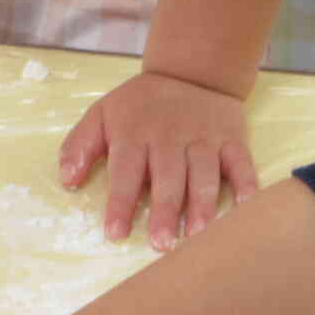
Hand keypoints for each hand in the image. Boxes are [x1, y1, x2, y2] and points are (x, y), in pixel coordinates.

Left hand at [59, 70, 257, 250]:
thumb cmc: (141, 104)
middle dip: (165, 211)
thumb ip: (80, 145)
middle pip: (168, 176)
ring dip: (202, 205)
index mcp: (134, 131)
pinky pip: (241, 163)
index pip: (126, 170)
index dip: (120, 202)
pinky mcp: (232, 139)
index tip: (115, 232)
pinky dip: (246, 185)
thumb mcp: (102, 113)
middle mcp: (170, 136)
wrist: (192, 70)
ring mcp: (204, 137)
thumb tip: (67, 180)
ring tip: (198, 235)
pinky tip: (246, 208)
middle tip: (161, 244)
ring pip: (204, 173)